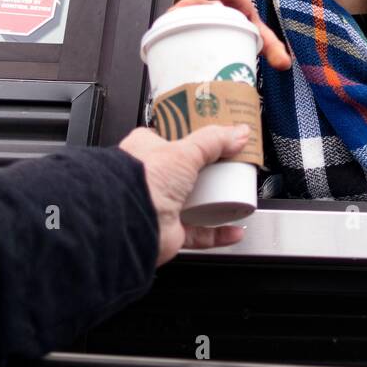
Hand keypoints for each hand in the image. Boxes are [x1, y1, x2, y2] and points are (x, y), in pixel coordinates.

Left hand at [120, 124, 250, 265]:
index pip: (173, 136)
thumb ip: (214, 140)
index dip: (194, 135)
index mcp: (146, 149)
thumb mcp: (185, 150)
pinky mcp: (169, 230)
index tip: (216, 136)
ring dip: (215, 202)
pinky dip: (217, 233)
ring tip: (235, 196)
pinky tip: (233, 229)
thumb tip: (237, 133)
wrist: (129, 221)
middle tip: (231, 167)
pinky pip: (198, 232)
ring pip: (194, 203)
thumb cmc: (142, 180)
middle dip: (209, 172)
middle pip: (187, 171)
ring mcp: (160, 205)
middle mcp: (151, 177)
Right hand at [168, 0, 291, 69]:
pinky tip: (164, 35)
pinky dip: (173, 27)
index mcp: (240, 8)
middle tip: (180, 10)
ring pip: (190, 13)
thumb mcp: (265, 41)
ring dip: (178, 16)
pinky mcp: (196, 27)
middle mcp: (220, 10)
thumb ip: (275, 50)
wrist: (244, 41)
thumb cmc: (254, 36)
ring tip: (167, 23)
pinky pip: (183, 24)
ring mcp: (206, 18)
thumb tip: (284, 64)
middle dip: (192, 5)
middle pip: (204, 4)